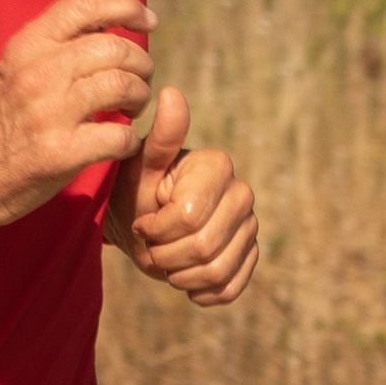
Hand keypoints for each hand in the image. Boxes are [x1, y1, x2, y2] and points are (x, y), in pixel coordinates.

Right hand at [0, 0, 153, 235]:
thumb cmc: (2, 121)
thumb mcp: (15, 68)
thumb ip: (55, 44)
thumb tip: (109, 23)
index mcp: (27, 45)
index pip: (86, 4)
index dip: (128, 6)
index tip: (148, 21)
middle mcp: (37, 72)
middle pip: (115, 47)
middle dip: (141, 63)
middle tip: (140, 81)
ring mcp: (48, 113)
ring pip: (123, 86)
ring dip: (140, 97)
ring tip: (133, 109)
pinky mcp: (60, 153)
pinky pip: (119, 136)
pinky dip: (131, 140)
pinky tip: (122, 143)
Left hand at [107, 89, 259, 306]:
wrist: (141, 224)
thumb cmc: (136, 191)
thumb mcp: (140, 166)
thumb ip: (159, 136)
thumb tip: (170, 93)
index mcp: (218, 167)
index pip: (188, 218)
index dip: (157, 230)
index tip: (143, 222)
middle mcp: (242, 193)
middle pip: (204, 247)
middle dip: (166, 255)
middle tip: (152, 244)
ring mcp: (249, 226)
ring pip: (217, 270)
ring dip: (180, 275)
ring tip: (166, 259)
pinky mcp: (250, 256)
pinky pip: (231, 287)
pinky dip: (201, 291)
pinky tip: (184, 278)